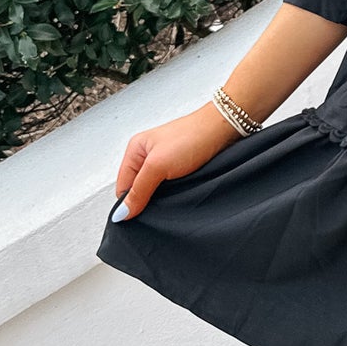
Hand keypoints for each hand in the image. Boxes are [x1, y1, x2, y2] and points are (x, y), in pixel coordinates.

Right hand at [109, 103, 239, 220]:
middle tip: (156, 209)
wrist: (224, 128)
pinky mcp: (181, 168)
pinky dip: (173, 194)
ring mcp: (165, 162)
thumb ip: (139, 189)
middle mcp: (148, 155)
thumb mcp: (159, 165)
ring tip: (171, 200)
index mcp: (135, 150)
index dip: (128, 203)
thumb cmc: (193, 136)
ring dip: (161, 198)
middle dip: (145, 201)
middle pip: (138, 189)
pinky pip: (170, 188)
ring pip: (155, 190)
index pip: (122, 186)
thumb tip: (122, 212)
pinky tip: (180, 196)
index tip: (137, 217)